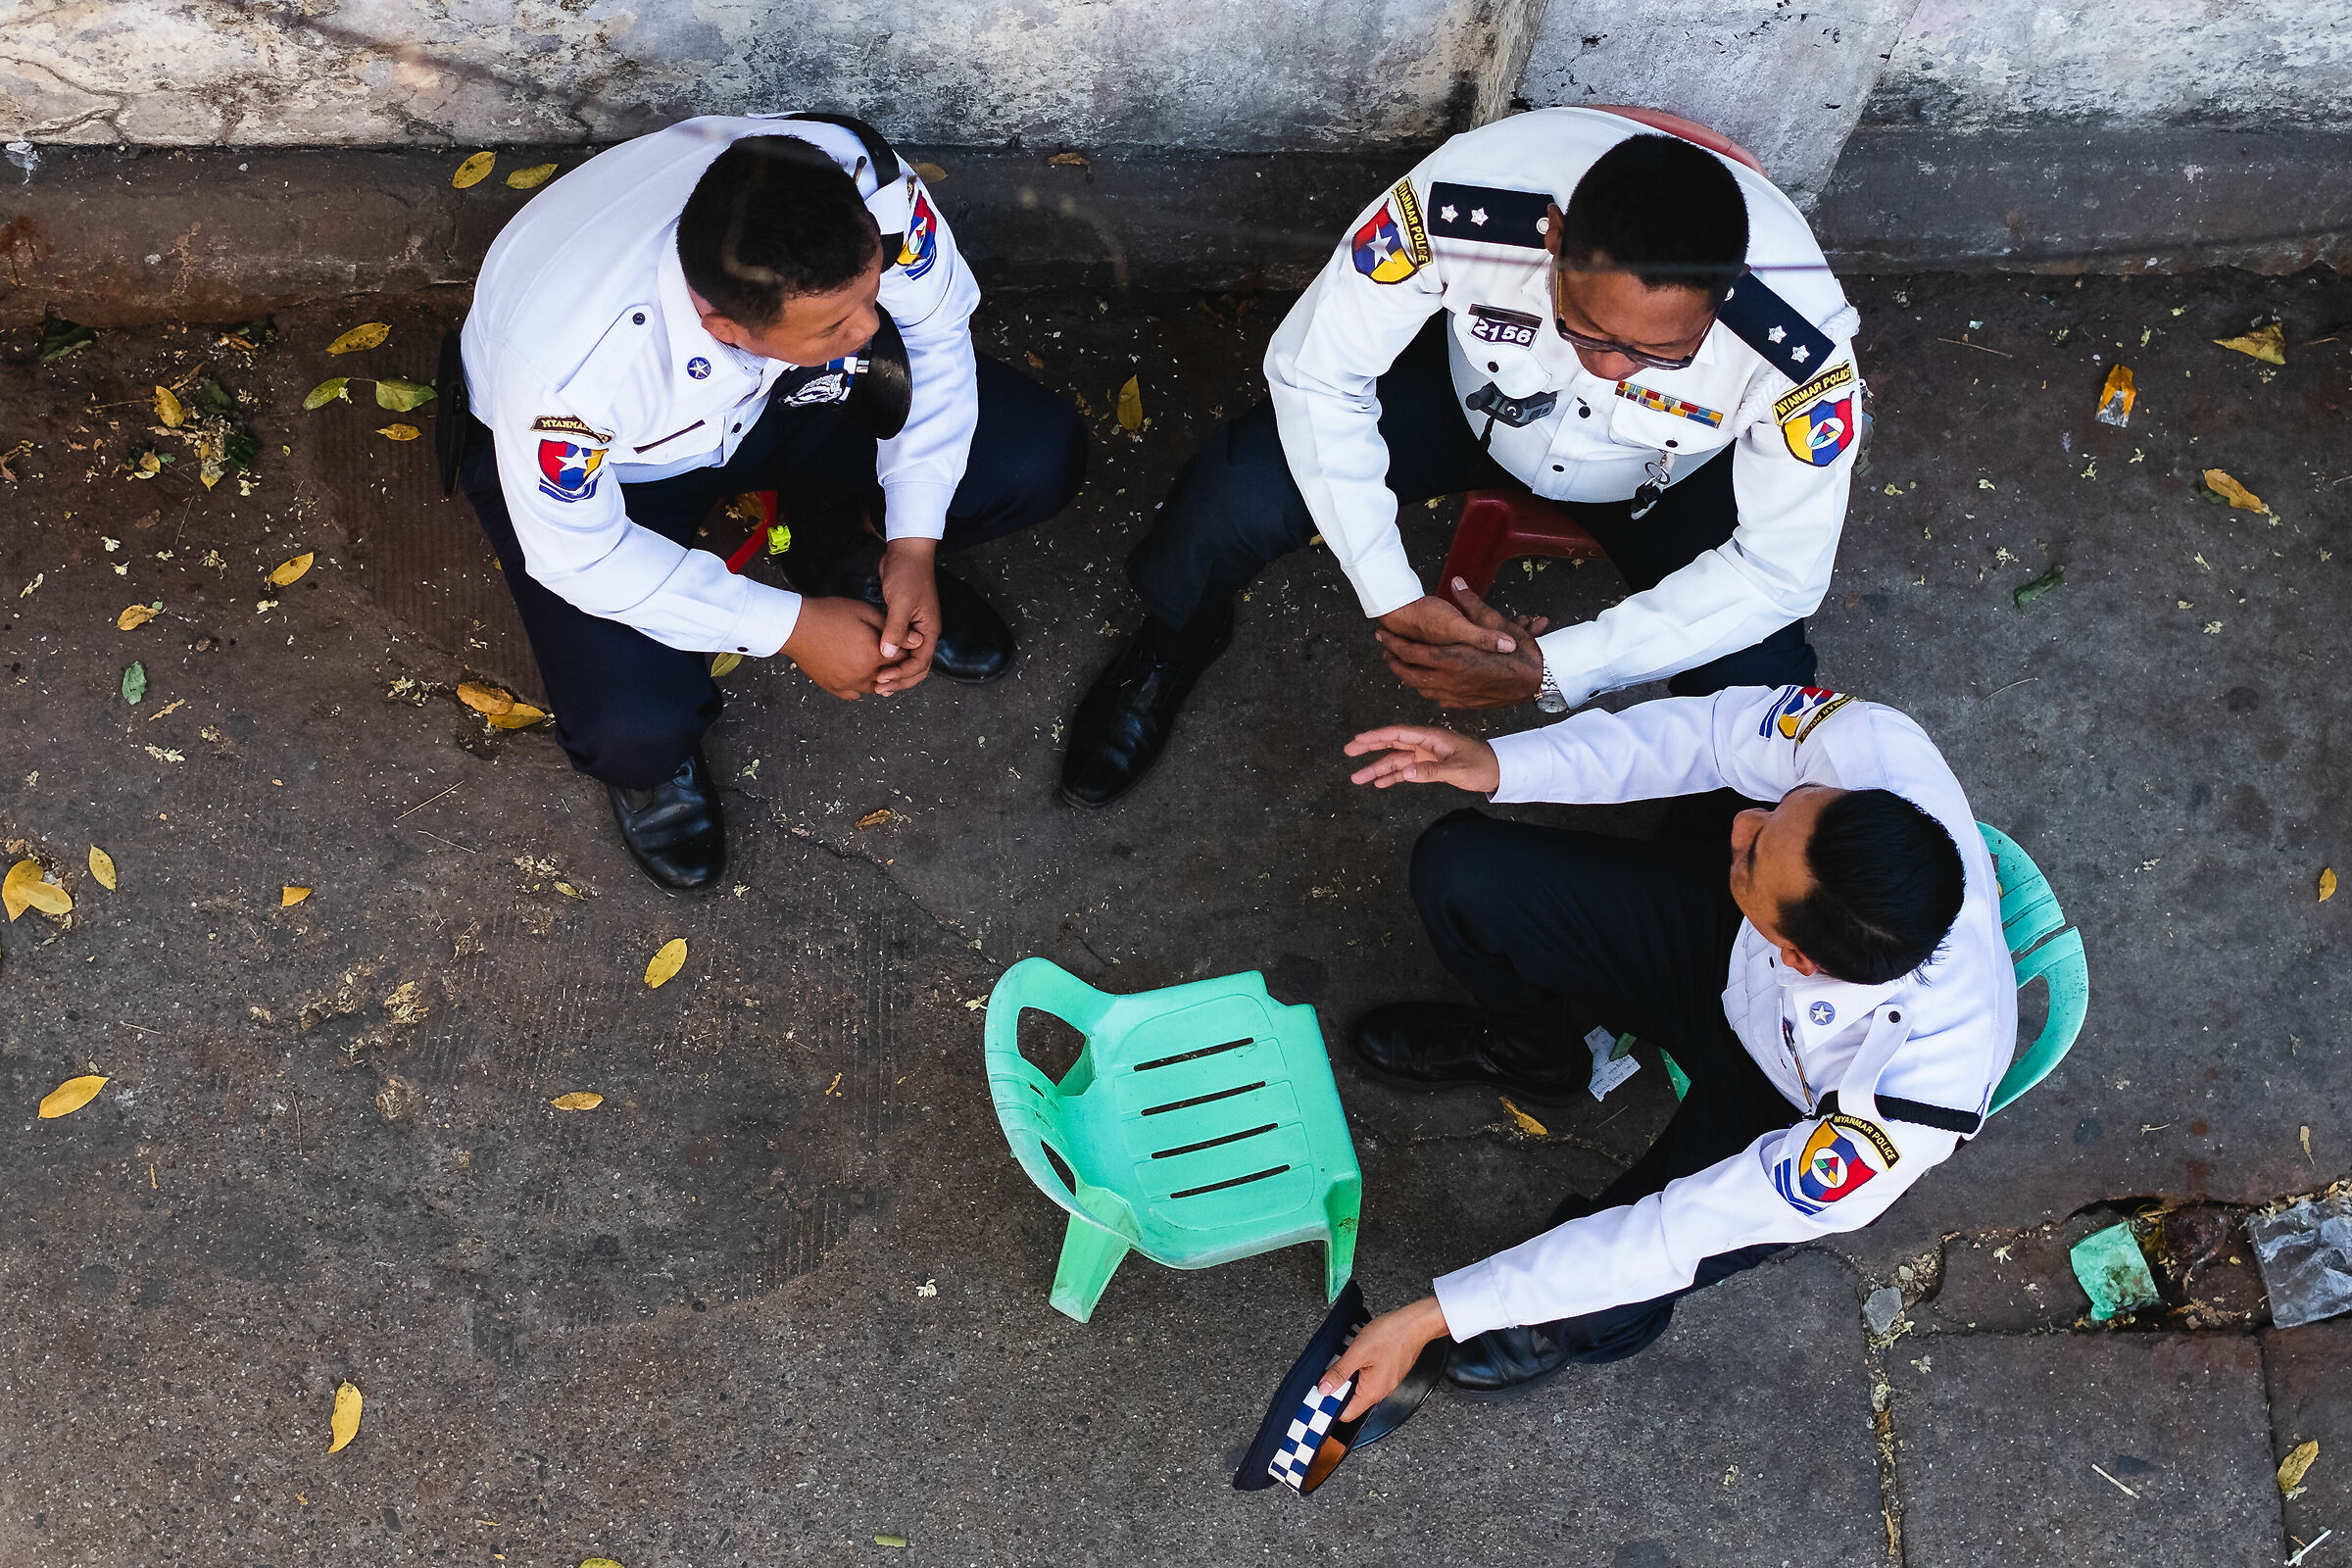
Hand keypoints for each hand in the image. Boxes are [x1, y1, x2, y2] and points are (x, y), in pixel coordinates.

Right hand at [780, 595, 895, 698]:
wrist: (796, 627)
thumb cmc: (830, 615)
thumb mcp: (866, 614)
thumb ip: (894, 630)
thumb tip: (918, 641)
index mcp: (875, 655)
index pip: (904, 658)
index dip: (904, 647)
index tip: (899, 639)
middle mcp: (864, 675)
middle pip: (892, 675)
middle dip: (893, 662)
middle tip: (882, 646)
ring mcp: (849, 684)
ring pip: (876, 686)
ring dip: (879, 675)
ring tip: (870, 658)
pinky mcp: (835, 688)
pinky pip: (855, 693)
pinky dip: (860, 684)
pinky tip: (857, 671)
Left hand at [874, 536, 939, 694]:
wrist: (907, 552)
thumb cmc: (907, 573)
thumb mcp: (901, 602)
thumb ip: (895, 629)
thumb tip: (888, 655)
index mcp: (929, 630)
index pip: (920, 663)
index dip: (901, 675)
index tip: (882, 679)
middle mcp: (924, 633)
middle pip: (917, 667)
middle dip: (900, 680)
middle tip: (879, 689)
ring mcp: (914, 628)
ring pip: (908, 659)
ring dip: (895, 672)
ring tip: (877, 683)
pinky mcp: (903, 622)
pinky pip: (899, 647)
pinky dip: (890, 658)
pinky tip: (876, 663)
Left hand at [1319, 1296, 1448, 1421]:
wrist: (1416, 1324)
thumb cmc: (1392, 1335)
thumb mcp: (1358, 1352)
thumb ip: (1339, 1372)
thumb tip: (1324, 1389)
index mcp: (1372, 1392)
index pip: (1347, 1414)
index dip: (1330, 1407)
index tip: (1320, 1394)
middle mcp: (1381, 1391)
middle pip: (1352, 1400)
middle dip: (1338, 1387)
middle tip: (1331, 1370)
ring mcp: (1386, 1382)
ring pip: (1360, 1386)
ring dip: (1349, 1374)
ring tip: (1346, 1357)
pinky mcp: (1389, 1372)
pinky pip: (1369, 1377)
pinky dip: (1359, 1368)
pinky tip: (1357, 1353)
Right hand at [1343, 724, 1500, 792]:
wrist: (1498, 771)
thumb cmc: (1481, 765)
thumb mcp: (1457, 769)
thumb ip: (1430, 771)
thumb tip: (1405, 773)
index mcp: (1431, 738)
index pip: (1399, 734)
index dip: (1377, 736)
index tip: (1358, 740)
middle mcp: (1425, 744)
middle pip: (1392, 743)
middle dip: (1370, 747)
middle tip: (1348, 751)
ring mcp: (1426, 756)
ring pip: (1396, 760)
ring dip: (1377, 768)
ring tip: (1357, 778)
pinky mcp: (1429, 767)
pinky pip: (1406, 771)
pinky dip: (1392, 777)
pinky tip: (1379, 783)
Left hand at [1374, 578, 1548, 708]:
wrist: (1535, 680)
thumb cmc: (1517, 652)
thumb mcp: (1495, 621)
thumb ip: (1472, 604)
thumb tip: (1457, 582)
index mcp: (1451, 660)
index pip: (1410, 654)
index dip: (1393, 644)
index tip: (1383, 636)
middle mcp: (1449, 680)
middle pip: (1409, 675)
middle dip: (1395, 663)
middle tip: (1386, 652)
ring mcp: (1457, 695)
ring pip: (1421, 688)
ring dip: (1407, 676)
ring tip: (1400, 665)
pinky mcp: (1466, 704)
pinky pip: (1437, 698)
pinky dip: (1426, 689)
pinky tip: (1427, 685)